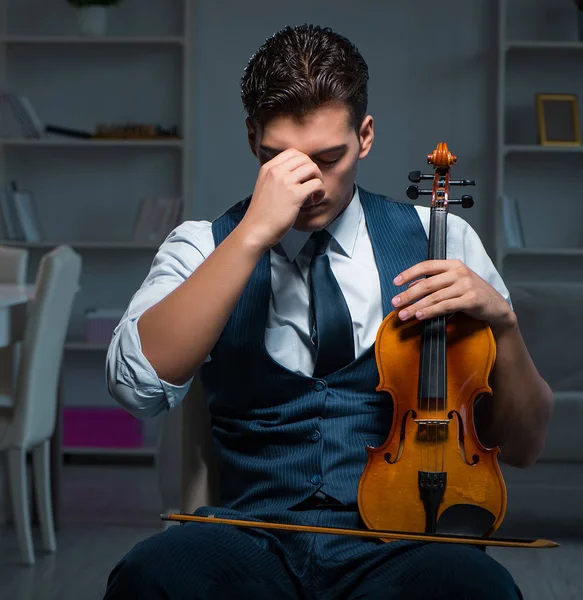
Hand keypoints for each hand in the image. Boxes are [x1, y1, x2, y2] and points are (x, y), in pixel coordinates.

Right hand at [239, 148, 324, 250]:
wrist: (255, 230)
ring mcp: (285, 182)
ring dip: (318, 180)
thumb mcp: (265, 187)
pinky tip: (314, 201)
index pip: (292, 152)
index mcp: (268, 168)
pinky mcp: (295, 195)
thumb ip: (277, 178)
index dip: (303, 163)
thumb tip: (297, 174)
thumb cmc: (261, 214)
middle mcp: (276, 171)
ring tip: (313, 193)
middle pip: (304, 159)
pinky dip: (320, 192)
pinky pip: (317, 184)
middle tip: (311, 185)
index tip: (304, 176)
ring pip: (313, 168)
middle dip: (313, 171)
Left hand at [390, 259, 515, 334]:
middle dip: (408, 295)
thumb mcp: (453, 284)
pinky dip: (430, 312)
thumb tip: (410, 287)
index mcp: (453, 264)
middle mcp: (459, 272)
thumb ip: (434, 283)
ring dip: (416, 307)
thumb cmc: (472, 293)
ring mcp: (466, 285)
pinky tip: (420, 316)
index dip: (409, 273)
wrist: (496, 306)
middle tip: (395, 303)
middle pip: (427, 284)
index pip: (426, 265)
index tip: (395, 282)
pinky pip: (445, 306)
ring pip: (434, 297)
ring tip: (404, 314)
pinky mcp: (471, 299)